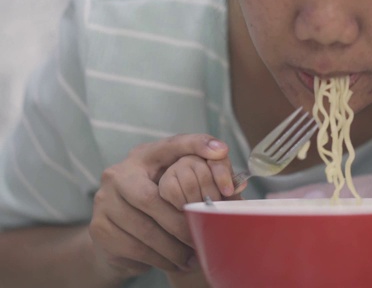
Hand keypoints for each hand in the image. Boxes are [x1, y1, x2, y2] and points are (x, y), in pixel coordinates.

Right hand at [88, 134, 229, 279]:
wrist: (116, 235)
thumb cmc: (156, 207)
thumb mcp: (173, 186)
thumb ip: (199, 179)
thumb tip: (235, 185)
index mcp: (143, 156)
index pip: (171, 145)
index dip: (196, 144)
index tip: (222, 151)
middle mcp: (118, 173)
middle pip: (152, 198)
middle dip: (180, 222)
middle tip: (201, 236)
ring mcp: (104, 201)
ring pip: (143, 228)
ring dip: (172, 246)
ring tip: (192, 256)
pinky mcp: (99, 228)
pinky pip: (134, 247)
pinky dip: (159, 258)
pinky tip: (175, 262)